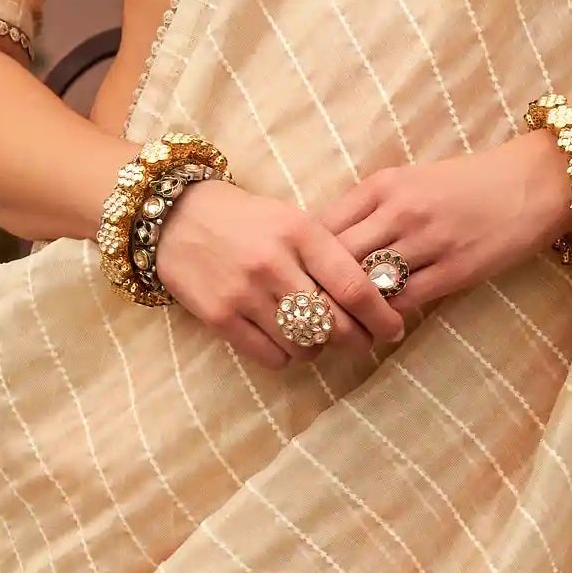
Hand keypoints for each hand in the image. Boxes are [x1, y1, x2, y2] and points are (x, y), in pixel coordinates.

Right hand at [148, 174, 408, 369]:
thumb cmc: (247, 218)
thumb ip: (327, 254)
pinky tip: (286, 340)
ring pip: (304, 345)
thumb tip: (372, 296)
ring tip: (317, 336)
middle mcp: (274, 263)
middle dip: (357, 340)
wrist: (178, 216)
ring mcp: (245, 293)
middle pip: (333, 323)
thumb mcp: (292, 220)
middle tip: (363, 342)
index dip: (380, 315)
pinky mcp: (220, 317)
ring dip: (319, 348)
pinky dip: (287, 356)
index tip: (393, 328)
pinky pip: (271, 357)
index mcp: (300, 231)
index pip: (353, 285)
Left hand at [315, 133, 571, 311]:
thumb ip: (373, 207)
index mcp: (384, 183)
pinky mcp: (454, 271)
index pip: (323, 225)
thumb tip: (328, 244)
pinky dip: (385, 319)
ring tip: (332, 332)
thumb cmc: (469, 181)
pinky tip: (376, 330)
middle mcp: (400, 210)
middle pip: (336, 258)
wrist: (533, 183)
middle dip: (316, 290)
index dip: (302, 258)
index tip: (293, 281)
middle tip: (302, 317)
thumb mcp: (413, 180)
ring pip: (367, 285)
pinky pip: (404, 303)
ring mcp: (427, 241)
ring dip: (347, 312)